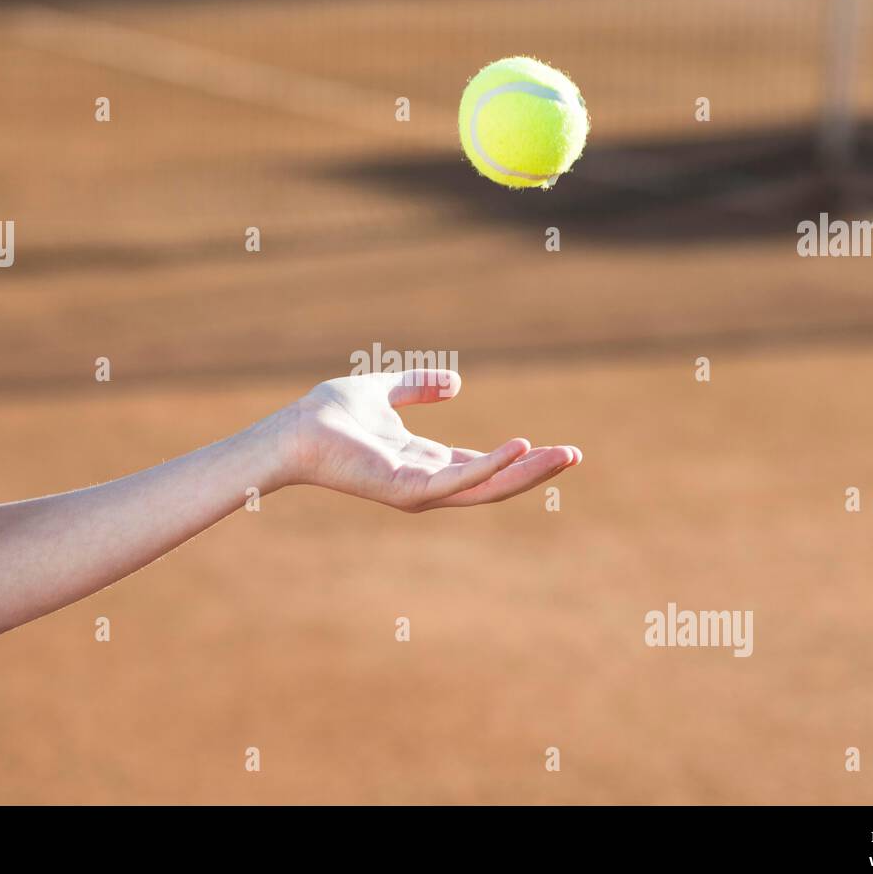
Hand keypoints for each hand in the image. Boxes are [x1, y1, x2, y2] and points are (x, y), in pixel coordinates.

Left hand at [283, 369, 580, 511]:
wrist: (296, 429)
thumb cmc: (332, 414)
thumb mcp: (386, 391)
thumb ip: (418, 386)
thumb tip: (457, 382)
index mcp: (427, 462)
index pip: (485, 466)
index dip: (521, 458)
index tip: (557, 448)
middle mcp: (428, 482)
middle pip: (495, 482)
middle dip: (536, 471)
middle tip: (575, 456)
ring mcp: (420, 490)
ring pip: (486, 487)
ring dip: (527, 473)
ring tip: (563, 455)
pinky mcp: (408, 489)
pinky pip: (460, 480)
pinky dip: (492, 466)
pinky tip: (521, 447)